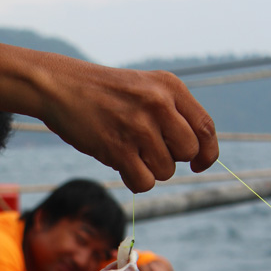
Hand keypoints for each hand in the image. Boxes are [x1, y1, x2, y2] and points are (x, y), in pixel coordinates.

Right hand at [39, 62, 217, 192]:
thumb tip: (195, 152)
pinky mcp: (117, 148)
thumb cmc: (105, 93)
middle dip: (172, 159)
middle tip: (151, 152)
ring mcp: (138, 127)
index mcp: (170, 87)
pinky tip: (122, 166)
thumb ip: (173, 113)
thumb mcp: (146, 89)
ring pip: (165, 171)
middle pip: (188, 152)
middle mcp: (158, 104)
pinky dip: (135, 181)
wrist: (63, 87)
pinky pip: (144, 183)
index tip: (198, 164)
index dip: (207, 153)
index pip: (205, 127)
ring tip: (130, 152)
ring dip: (150, 170)